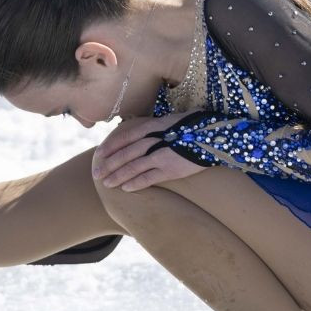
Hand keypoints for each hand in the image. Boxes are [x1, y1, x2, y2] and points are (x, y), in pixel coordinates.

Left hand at [91, 111, 206, 190]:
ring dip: (118, 176)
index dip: (110, 147)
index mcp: (153, 126)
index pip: (125, 137)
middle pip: (126, 153)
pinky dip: (135, 183)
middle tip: (96, 174)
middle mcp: (155, 139)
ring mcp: (163, 154)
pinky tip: (124, 188)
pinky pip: (149, 177)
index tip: (98, 155)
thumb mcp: (167, 122)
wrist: (213, 136)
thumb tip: (132, 136)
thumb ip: (150, 128)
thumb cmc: (189, 127)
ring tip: (106, 183)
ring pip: (134, 167)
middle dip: (109, 164)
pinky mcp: (171, 169)